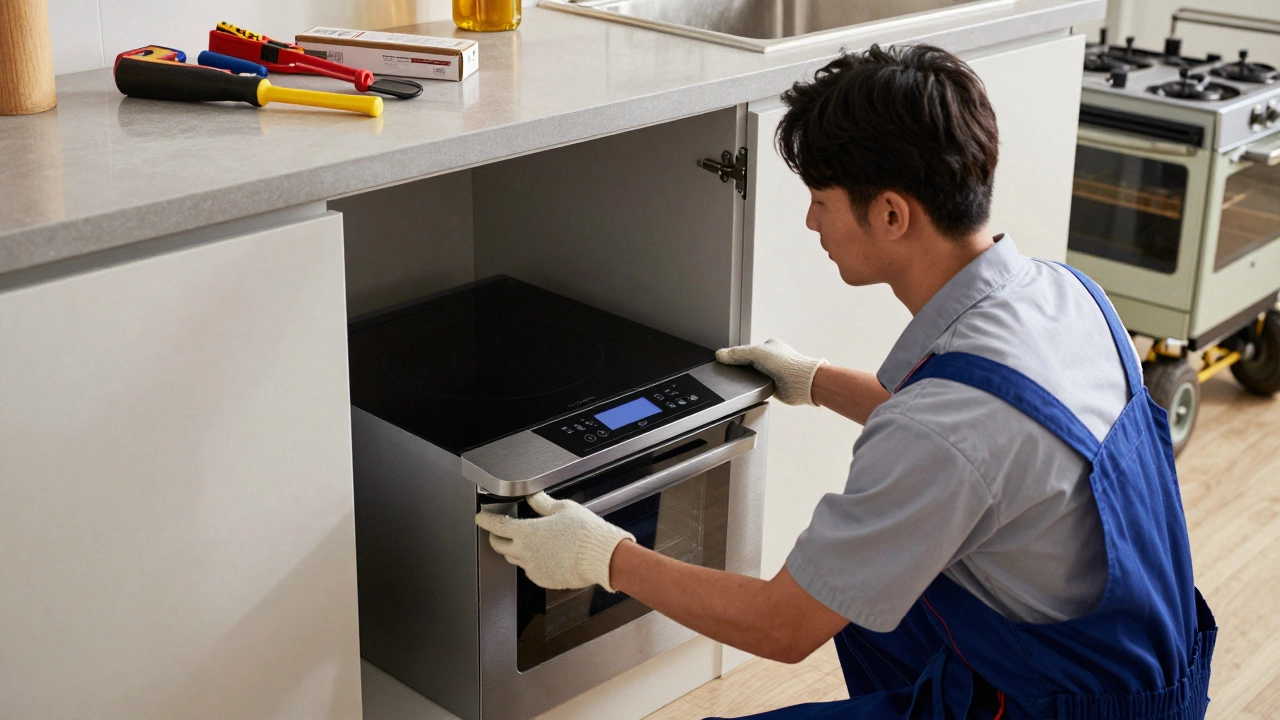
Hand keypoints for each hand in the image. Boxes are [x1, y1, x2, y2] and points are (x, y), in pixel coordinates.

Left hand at [475, 492, 634, 591]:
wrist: (600, 557)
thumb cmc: (584, 532)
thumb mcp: (563, 509)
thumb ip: (543, 503)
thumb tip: (533, 495)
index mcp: (526, 532)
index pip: (496, 526)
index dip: (485, 520)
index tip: (481, 517)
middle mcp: (525, 552)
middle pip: (499, 546)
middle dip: (496, 537)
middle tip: (500, 530)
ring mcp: (533, 568)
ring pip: (514, 558)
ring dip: (515, 549)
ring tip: (526, 541)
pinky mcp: (543, 579)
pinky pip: (530, 570)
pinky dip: (531, 562)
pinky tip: (543, 555)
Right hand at [716, 338, 826, 405]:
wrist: (801, 382)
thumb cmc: (787, 364)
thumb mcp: (756, 353)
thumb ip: (737, 354)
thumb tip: (720, 354)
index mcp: (769, 346)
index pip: (747, 349)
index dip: (736, 355)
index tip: (725, 360)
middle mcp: (773, 358)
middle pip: (749, 363)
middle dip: (742, 368)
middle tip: (733, 372)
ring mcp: (774, 373)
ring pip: (754, 376)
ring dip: (749, 379)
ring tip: (744, 381)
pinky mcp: (775, 386)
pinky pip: (759, 386)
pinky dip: (755, 388)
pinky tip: (753, 388)